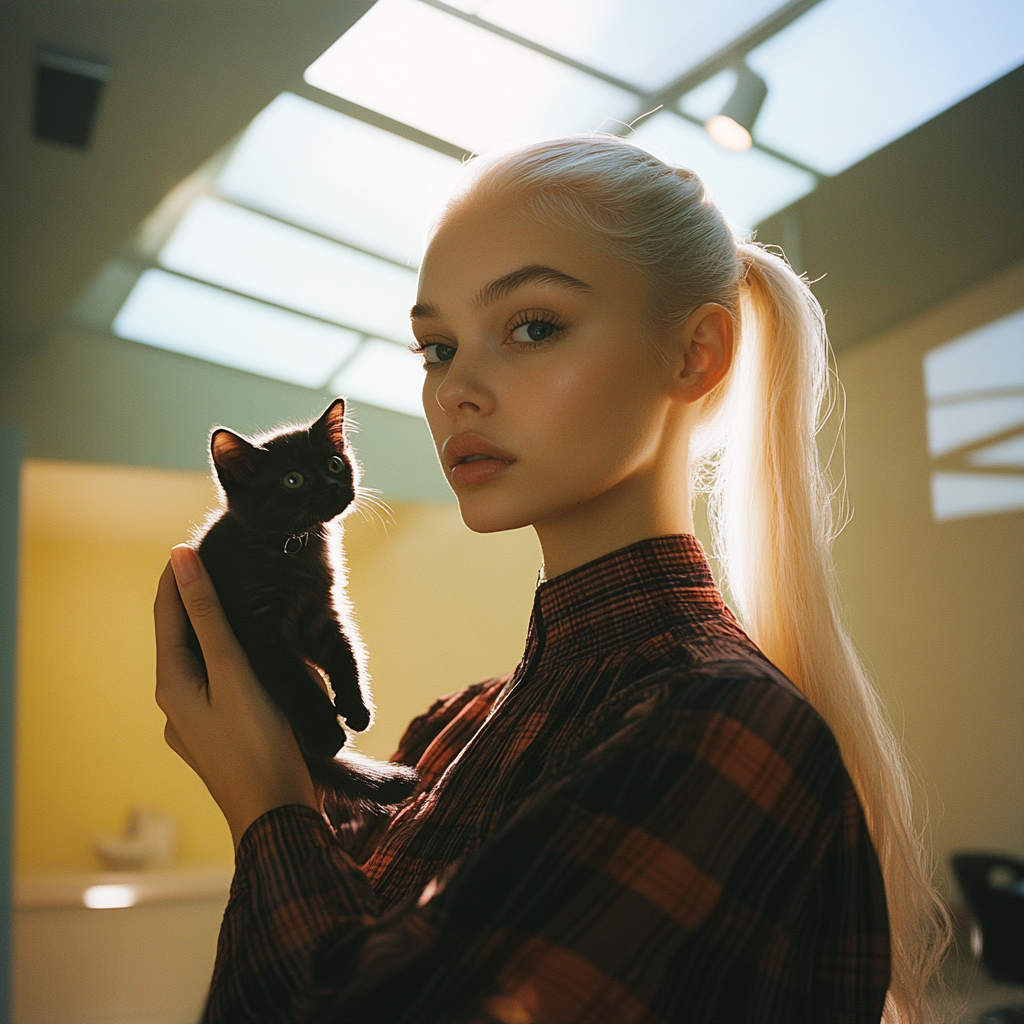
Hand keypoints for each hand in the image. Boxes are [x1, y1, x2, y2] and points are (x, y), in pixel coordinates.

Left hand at [154, 545, 318, 848]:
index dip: (180, 575)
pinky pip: (220, 684)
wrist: (275, 816)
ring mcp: (195, 723)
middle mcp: (176, 703)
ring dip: (217, 629)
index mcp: (173, 684)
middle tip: (224, 561)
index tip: (198, 540)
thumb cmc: (258, 745)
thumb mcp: (234, 672)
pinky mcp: (218, 736)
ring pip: (203, 662)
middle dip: (198, 599)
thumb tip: (181, 560)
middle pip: (182, 636)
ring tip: (244, 599)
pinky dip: (232, 658)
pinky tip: (258, 656)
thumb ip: (209, 616)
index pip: (167, 613)